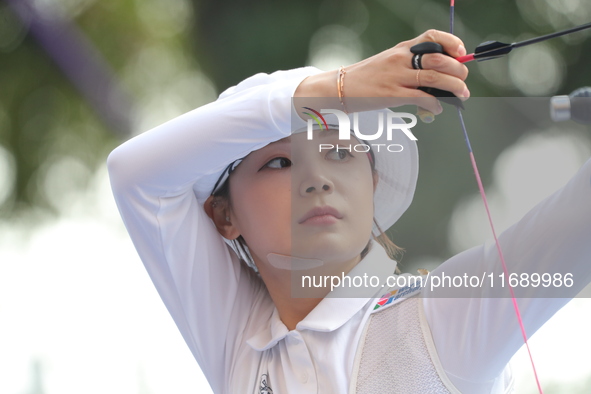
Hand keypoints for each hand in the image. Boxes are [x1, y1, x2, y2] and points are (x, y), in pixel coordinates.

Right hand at [295, 29, 469, 115]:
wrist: (340, 88)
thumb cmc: (366, 78)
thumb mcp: (388, 63)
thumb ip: (411, 66)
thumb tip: (439, 76)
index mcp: (401, 49)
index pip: (432, 36)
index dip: (452, 43)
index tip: (461, 53)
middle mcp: (400, 59)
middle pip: (439, 59)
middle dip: (458, 70)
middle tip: (463, 80)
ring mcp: (396, 77)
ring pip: (434, 79)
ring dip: (453, 88)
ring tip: (461, 95)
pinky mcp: (391, 95)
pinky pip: (421, 98)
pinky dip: (435, 104)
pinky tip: (438, 108)